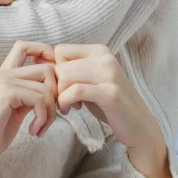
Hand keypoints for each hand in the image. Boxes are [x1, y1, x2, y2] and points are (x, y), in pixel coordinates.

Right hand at [0, 41, 57, 167]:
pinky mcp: (6, 94)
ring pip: (46, 87)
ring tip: (41, 127)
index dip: (46, 56)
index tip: (54, 84)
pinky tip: (34, 131)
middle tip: (56, 114)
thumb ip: (31, 95)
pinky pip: (40, 100)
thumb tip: (53, 92)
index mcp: (6, 74)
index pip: (26, 47)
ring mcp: (5, 81)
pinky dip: (43, 118)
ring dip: (51, 112)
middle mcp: (5, 73)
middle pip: (46, 67)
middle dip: (59, 93)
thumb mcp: (17, 109)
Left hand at [53, 44, 173, 177]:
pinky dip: (66, 101)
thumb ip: (69, 70)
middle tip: (64, 101)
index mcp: (100, 51)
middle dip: (56, 86)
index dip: (56, 69)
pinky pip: (75, 91)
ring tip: (68, 106)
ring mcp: (109, 74)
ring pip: (65, 76)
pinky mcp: (110, 93)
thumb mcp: (88, 81)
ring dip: (60, 95)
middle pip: (60, 65)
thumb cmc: (108, 104)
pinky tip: (71, 110)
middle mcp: (106, 58)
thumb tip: (38, 59)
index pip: (61, 50)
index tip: (63, 87)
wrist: (139, 126)